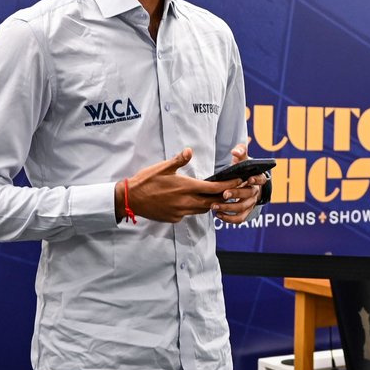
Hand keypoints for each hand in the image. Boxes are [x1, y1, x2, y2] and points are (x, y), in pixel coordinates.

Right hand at [122, 148, 240, 223]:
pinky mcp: (174, 218)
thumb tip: (190, 150)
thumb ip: (179, 160)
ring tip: (215, 196)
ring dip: (209, 203)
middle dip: (223, 196)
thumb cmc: (146, 181)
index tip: (238, 182)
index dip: (228, 186)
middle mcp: (186, 202)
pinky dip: (194, 208)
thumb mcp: (163, 167)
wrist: (130, 199)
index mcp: (186, 187)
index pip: (214, 189)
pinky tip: (191, 202)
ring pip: (202, 209)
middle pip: (212, 201)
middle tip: (231, 190)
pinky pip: (189, 213)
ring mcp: (180, 212)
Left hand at [210, 144, 266, 224]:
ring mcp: (250, 203)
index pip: (260, 179)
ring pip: (242, 208)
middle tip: (224, 194)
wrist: (243, 180)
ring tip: (215, 206)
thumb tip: (235, 152)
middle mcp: (255, 191)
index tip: (249, 179)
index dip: (256, 180)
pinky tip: (218, 215)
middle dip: (236, 194)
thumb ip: (240, 151)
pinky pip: (239, 219)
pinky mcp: (245, 212)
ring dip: (229, 208)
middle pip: (249, 194)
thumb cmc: (242, 168)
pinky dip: (229, 219)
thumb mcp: (242, 158)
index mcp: (257, 178)